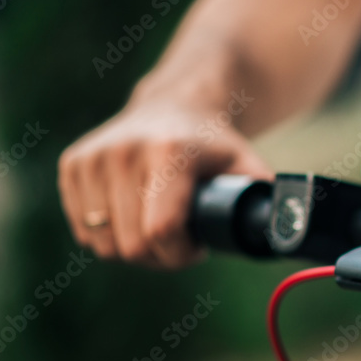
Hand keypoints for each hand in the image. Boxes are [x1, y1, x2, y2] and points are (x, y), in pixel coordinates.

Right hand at [58, 97, 271, 267]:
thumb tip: (289, 233)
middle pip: (131, 246)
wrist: (176, 105)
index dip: (180, 253)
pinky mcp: (72, 165)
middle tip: (180, 238)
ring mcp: (92, 157)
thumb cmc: (216, 147)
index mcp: (168, 152)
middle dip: (159, 255)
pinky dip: (107, 233)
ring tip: (157, 223)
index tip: (196, 246)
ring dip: (132, 247)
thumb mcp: (248, 166)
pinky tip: (131, 213)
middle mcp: (122, 151)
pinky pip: (83, 230)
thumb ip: (267, 200)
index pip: (160, 232)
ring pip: (103, 244)